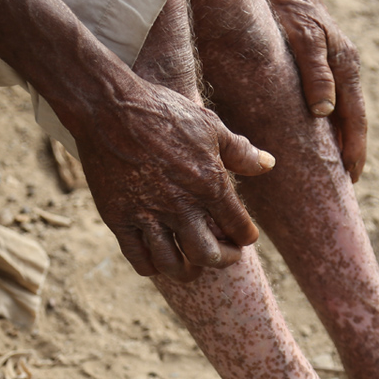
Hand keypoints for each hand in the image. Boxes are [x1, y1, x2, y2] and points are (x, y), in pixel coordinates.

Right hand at [70, 77, 273, 280]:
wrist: (109, 107)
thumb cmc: (163, 111)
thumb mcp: (210, 126)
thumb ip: (241, 152)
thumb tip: (269, 164)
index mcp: (209, 185)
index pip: (239, 228)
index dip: (245, 237)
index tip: (243, 236)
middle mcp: (181, 206)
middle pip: (209, 256)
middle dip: (222, 260)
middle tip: (223, 256)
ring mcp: (148, 215)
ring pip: (173, 264)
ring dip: (186, 271)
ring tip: (191, 268)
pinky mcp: (119, 219)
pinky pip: (138, 258)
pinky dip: (152, 266)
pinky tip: (157, 259)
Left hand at [264, 0, 367, 181]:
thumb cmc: (292, 10)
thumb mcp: (304, 40)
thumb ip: (316, 74)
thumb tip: (324, 112)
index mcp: (346, 69)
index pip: (356, 120)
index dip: (355, 150)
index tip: (352, 178)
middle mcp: (346, 70)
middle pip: (354, 121)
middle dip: (352, 152)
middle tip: (347, 183)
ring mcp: (337, 67)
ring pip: (344, 112)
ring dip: (341, 140)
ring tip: (335, 168)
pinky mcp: (324, 64)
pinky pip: (333, 101)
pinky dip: (330, 123)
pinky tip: (320, 136)